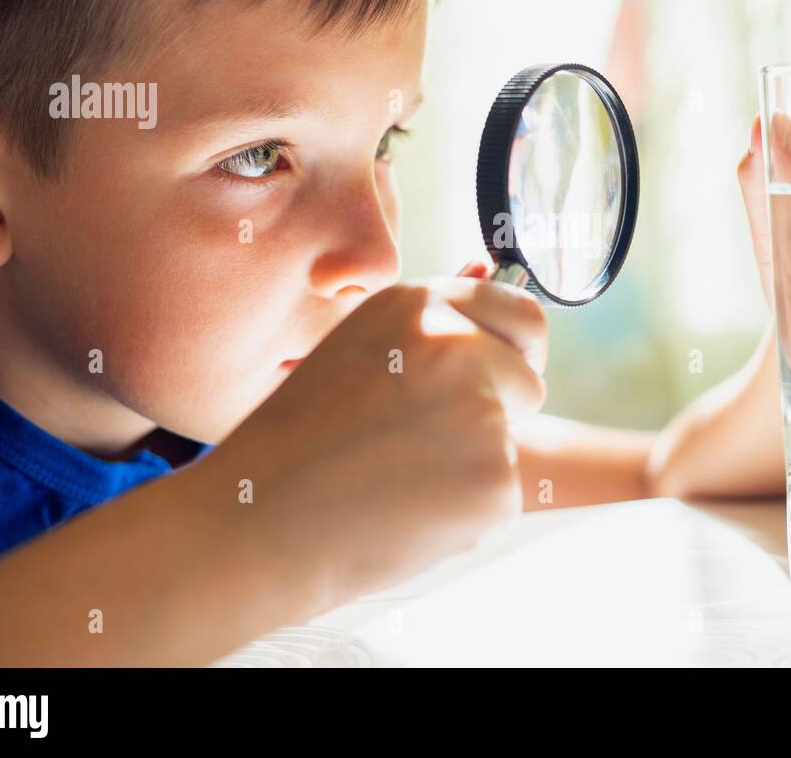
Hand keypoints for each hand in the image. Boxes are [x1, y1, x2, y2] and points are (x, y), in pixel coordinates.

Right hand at [209, 273, 547, 612]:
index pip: (523, 314)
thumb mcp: (361, 349)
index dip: (513, 352)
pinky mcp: (493, 479)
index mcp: (419, 305)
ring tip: (395, 477)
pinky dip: (465, 512)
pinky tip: (404, 511)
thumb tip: (495, 267)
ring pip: (511, 442)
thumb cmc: (302, 440)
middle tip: (423, 440)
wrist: (261, 524)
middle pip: (529, 380)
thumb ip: (433, 320)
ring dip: (471, 466)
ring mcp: (480, 412)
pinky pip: (500, 495)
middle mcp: (457, 346)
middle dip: (498, 410)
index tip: (490, 376)